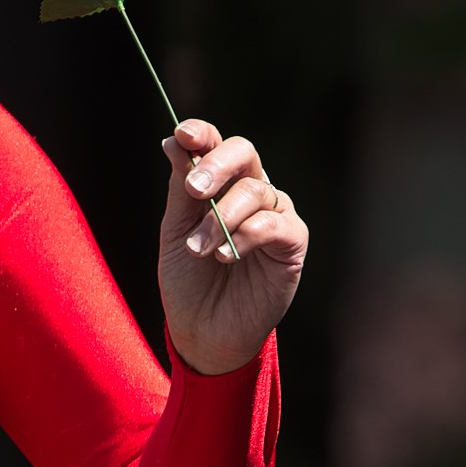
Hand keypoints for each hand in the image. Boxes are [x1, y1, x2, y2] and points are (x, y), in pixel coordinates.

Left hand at [158, 119, 307, 375]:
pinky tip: (227, 256)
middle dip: (216, 165)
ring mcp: (274, 214)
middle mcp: (251, 191)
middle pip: (244, 152)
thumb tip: (173, 142)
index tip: (183, 135)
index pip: (216, 144)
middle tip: (194, 189)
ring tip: (199, 249)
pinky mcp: (292, 242)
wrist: (204, 332)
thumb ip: (180, 190)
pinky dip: (246, 235)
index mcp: (220, 183)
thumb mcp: (176, 232)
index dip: (202, 134)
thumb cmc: (189, 281)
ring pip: (254, 190)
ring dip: (221, 218)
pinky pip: (274, 223)